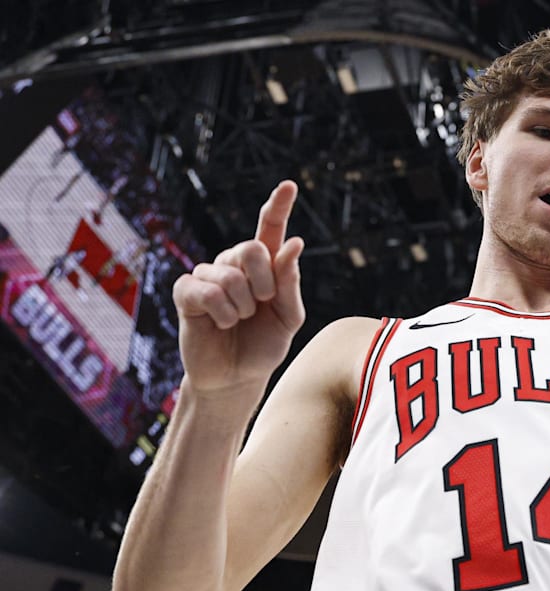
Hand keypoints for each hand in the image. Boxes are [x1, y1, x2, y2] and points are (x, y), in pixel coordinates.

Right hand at [173, 181, 305, 393]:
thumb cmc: (263, 345)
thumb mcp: (289, 317)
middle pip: (251, 248)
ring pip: (230, 275)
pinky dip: (222, 313)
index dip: (278, 206)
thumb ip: (290, 282)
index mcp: (264, 266)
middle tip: (261, 304)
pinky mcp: (185, 292)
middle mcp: (233, 264)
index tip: (290, 185)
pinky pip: (208, 292)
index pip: (269, 229)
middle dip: (264, 282)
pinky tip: (221, 323)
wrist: (237, 377)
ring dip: (243, 306)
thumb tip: (294, 243)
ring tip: (239, 320)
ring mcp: (207, 275)